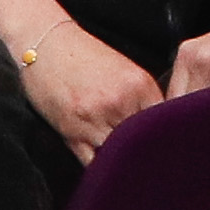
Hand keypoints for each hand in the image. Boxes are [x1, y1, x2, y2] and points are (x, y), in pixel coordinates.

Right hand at [13, 18, 164, 161]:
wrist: (45, 43)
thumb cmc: (82, 55)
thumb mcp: (124, 69)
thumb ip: (142, 97)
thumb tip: (157, 129)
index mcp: (139, 84)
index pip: (165, 124)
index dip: (164, 137)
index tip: (161, 145)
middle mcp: (120, 102)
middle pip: (144, 143)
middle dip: (143, 151)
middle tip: (143, 158)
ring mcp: (95, 119)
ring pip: (120, 156)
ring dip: (121, 162)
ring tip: (122, 163)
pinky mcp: (72, 133)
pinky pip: (93, 163)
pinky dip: (98, 166)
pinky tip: (101, 162)